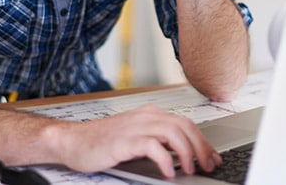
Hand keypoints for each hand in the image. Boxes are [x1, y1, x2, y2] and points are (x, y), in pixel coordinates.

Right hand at [57, 105, 221, 176]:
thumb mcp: (136, 140)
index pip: (186, 124)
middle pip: (184, 126)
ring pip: (173, 133)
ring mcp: (135, 126)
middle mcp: (146, 116)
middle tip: (208, 165)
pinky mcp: (124, 140)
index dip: (203, 141)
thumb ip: (158, 143)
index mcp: (151, 114)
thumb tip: (183, 157)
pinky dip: (165, 159)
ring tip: (190, 169)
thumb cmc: (102, 143)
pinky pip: (152, 146)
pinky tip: (168, 172)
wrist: (73, 141)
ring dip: (187, 152)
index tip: (212, 157)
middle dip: (201, 147)